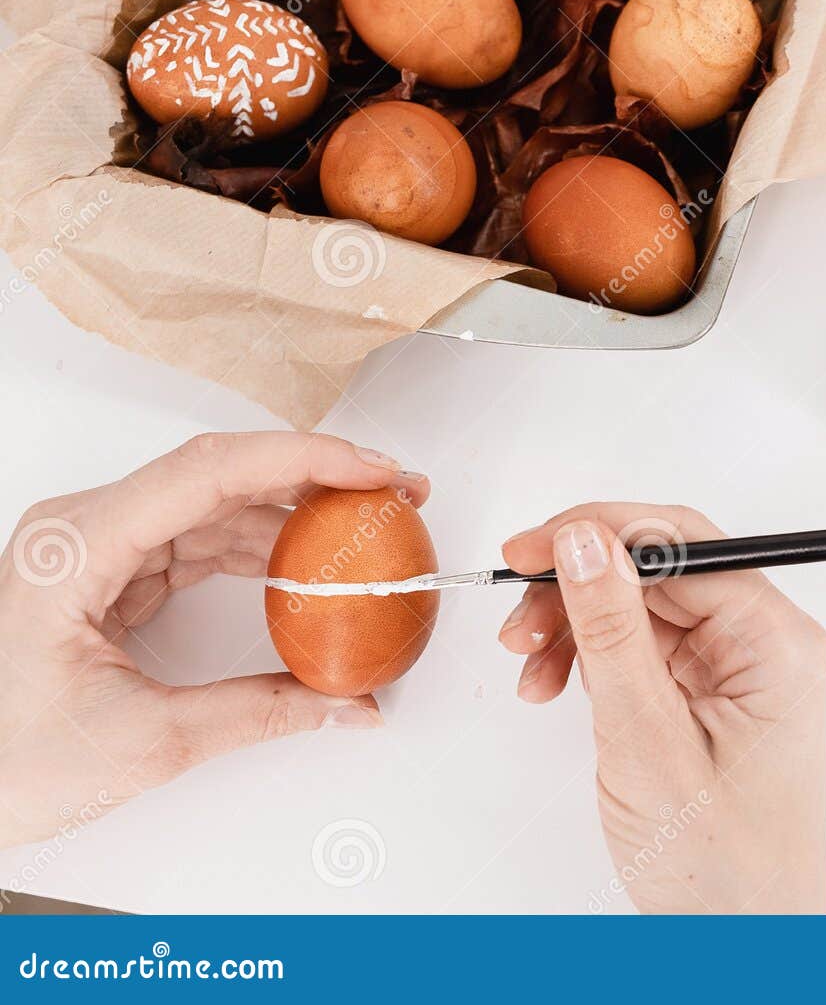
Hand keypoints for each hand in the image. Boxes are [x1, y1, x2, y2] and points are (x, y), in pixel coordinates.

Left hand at [0, 432, 428, 848]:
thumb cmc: (2, 760)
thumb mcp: (144, 741)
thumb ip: (260, 714)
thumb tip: (347, 704)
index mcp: (74, 547)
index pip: (207, 472)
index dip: (302, 459)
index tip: (372, 471)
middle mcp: (84, 528)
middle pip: (220, 474)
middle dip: (315, 477)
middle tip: (393, 491)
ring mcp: (98, 547)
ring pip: (217, 504)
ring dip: (296, 514)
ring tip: (366, 528)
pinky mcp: (113, 573)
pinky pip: (202, 541)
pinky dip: (264, 549)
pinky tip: (310, 565)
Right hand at [499, 505, 825, 913]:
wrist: (739, 946)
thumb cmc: (721, 865)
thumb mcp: (648, 740)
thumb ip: (613, 632)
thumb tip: (584, 539)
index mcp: (776, 642)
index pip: (685, 542)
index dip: (600, 532)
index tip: (530, 549)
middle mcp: (765, 643)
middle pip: (660, 568)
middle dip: (580, 585)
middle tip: (516, 613)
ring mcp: (736, 668)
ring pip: (642, 605)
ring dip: (577, 623)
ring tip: (528, 666)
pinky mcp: (708, 694)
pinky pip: (642, 647)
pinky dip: (591, 658)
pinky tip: (554, 685)